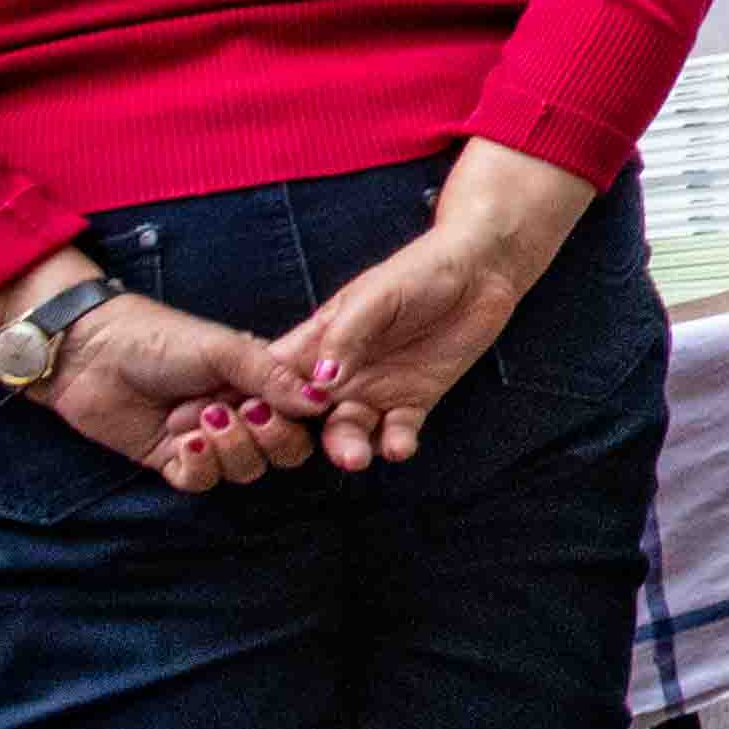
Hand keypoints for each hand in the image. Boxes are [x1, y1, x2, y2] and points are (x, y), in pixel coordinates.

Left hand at [45, 293, 323, 490]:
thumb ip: (272, 376)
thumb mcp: (224, 349)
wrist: (93, 353)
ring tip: (197, 416)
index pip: (302, 419)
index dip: (295, 422)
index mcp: (260, 384)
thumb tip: (320, 402)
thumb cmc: (161, 338)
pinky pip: (202, 482)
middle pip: (282, 453)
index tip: (272, 406)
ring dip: (227, 447)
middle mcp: (241, 415)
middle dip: (267, 438)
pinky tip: (181, 439)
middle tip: (240, 411)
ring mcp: (208, 441)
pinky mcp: (173, 462)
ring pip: (244, 470)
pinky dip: (198, 466)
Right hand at [272, 140, 588, 469]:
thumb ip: (345, 337)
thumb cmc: (419, 271)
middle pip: (306, 415)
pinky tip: (399, 446)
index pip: (276, 376)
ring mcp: (377, 389)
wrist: (480, 273)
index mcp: (318, 342)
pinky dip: (396, 443)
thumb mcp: (375, 297)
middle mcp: (341, 373)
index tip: (248, 420)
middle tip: (300, 448)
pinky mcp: (414, 400)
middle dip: (300, 435)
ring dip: (347, 447)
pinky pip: (398, 431)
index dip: (259, 398)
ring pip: (349, 431)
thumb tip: (318, 380)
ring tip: (354, 457)